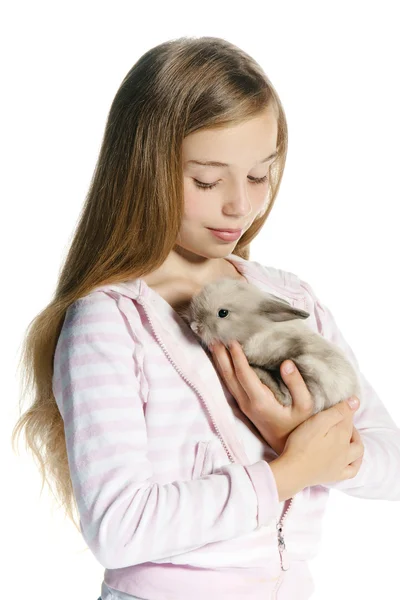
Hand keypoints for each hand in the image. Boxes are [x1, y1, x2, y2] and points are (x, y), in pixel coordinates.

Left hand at [210, 340, 315, 454]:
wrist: (291, 450)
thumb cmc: (300, 426)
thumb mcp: (305, 406)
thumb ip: (296, 384)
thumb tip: (286, 363)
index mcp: (260, 401)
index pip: (244, 375)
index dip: (237, 357)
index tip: (232, 341)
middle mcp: (247, 403)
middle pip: (229, 377)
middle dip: (221, 356)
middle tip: (214, 337)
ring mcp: (244, 406)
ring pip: (227, 381)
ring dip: (220, 362)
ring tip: (214, 345)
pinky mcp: (245, 407)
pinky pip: (231, 385)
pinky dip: (225, 371)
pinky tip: (223, 362)